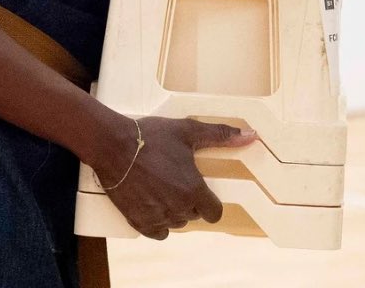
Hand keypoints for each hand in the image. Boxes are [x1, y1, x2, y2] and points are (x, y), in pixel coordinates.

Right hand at [98, 116, 256, 239]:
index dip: (212, 203)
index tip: (205, 191)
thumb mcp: (190, 131)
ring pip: (176, 224)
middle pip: (194, 216)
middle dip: (191, 202)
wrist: (114, 146)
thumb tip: (251, 135)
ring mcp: (156, 217)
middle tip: (181, 181)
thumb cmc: (153, 137)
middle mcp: (176, 208)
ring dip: (175, 211)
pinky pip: (157, 233)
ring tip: (165, 188)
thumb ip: (222, 135)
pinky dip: (158, 222)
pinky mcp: (137, 222)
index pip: (214, 213)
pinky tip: (154, 203)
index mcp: (192, 189)